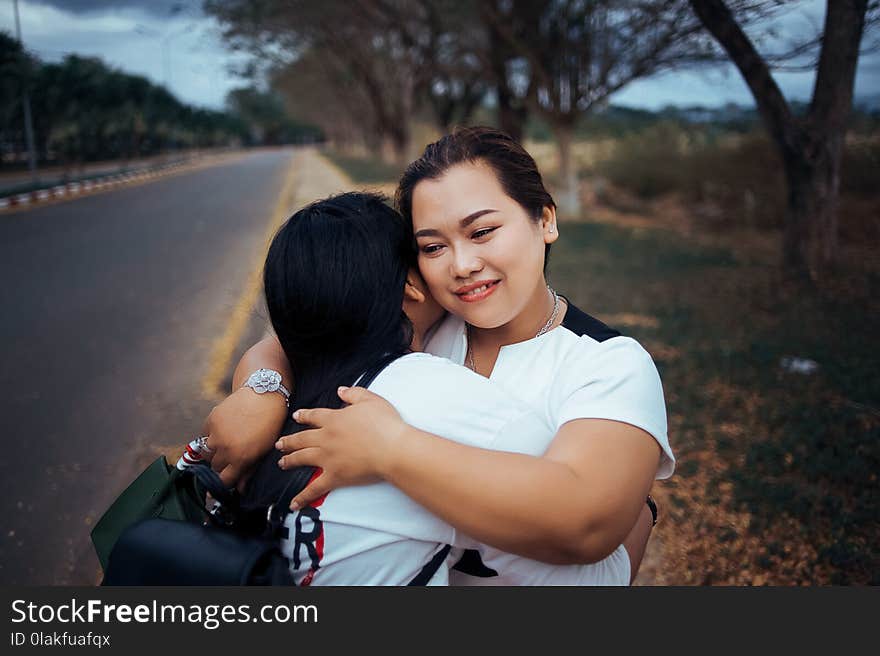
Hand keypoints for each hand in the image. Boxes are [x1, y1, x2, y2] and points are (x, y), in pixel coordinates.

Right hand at [202, 387, 287, 487]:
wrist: (264, 395)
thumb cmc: (269, 424)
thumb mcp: (264, 450)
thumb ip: (249, 471)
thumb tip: (240, 489)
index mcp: (241, 458)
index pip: (224, 480)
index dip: (227, 480)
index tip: (229, 477)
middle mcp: (226, 448)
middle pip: (215, 467)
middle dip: (222, 465)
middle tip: (232, 455)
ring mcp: (216, 434)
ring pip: (206, 453)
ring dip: (214, 451)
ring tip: (227, 443)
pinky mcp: (210, 420)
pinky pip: (204, 435)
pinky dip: (211, 435)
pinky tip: (224, 429)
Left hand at [276, 386, 406, 508]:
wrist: (391, 448)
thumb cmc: (385, 424)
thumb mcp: (370, 400)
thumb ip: (353, 393)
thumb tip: (340, 390)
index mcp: (333, 419)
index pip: (313, 416)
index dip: (303, 416)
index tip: (296, 416)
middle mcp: (325, 438)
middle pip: (301, 438)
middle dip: (289, 441)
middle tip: (279, 444)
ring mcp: (327, 458)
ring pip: (302, 458)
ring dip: (289, 460)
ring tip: (281, 463)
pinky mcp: (334, 476)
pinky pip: (314, 488)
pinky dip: (303, 496)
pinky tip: (293, 503)